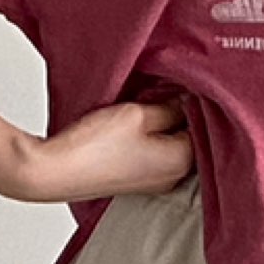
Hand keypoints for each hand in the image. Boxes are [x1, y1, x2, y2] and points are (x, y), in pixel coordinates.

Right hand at [3, 95, 195, 204]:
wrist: (56, 172)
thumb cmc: (94, 147)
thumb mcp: (138, 113)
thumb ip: (169, 106)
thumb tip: (187, 99)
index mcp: (181, 161)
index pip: (207, 125)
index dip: (199, 100)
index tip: (191, 80)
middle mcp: (173, 178)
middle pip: (192, 138)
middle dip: (185, 114)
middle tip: (174, 87)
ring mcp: (154, 183)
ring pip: (173, 146)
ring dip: (167, 125)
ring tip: (155, 101)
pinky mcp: (136, 180)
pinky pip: (156, 154)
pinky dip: (154, 138)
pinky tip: (140, 122)